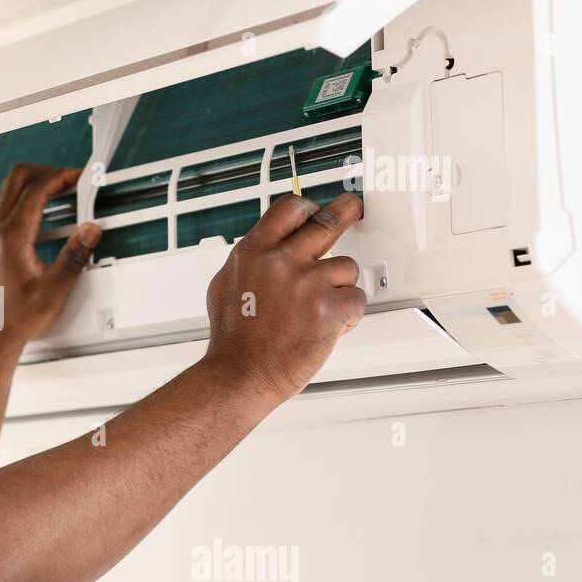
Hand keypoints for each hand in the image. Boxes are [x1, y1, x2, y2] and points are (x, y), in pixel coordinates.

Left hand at [0, 164, 102, 346]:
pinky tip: (49, 212)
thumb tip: (90, 230)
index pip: (36, 189)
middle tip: (71, 179)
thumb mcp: (55, 289)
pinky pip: (9, 205)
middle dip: (46, 171)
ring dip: (37, 183)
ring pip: (10, 189)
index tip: (80, 177)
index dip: (61, 176)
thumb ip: (74, 257)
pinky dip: (29, 198)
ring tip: (64, 191)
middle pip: (17, 178)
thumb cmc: (20, 316)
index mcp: (11, 237)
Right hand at [202, 192, 365, 401]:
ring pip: (346, 267)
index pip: (289, 209)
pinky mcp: (329, 308)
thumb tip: (266, 249)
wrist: (241, 374)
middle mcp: (280, 261)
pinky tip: (327, 325)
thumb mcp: (225, 285)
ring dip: (339, 286)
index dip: (308, 207)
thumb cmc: (233, 339)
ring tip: (319, 308)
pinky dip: (347, 314)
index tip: (317, 209)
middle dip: (346, 211)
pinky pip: (356, 299)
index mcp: (253, 252)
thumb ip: (251, 262)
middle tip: (354, 208)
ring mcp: (307, 283)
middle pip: (327, 221)